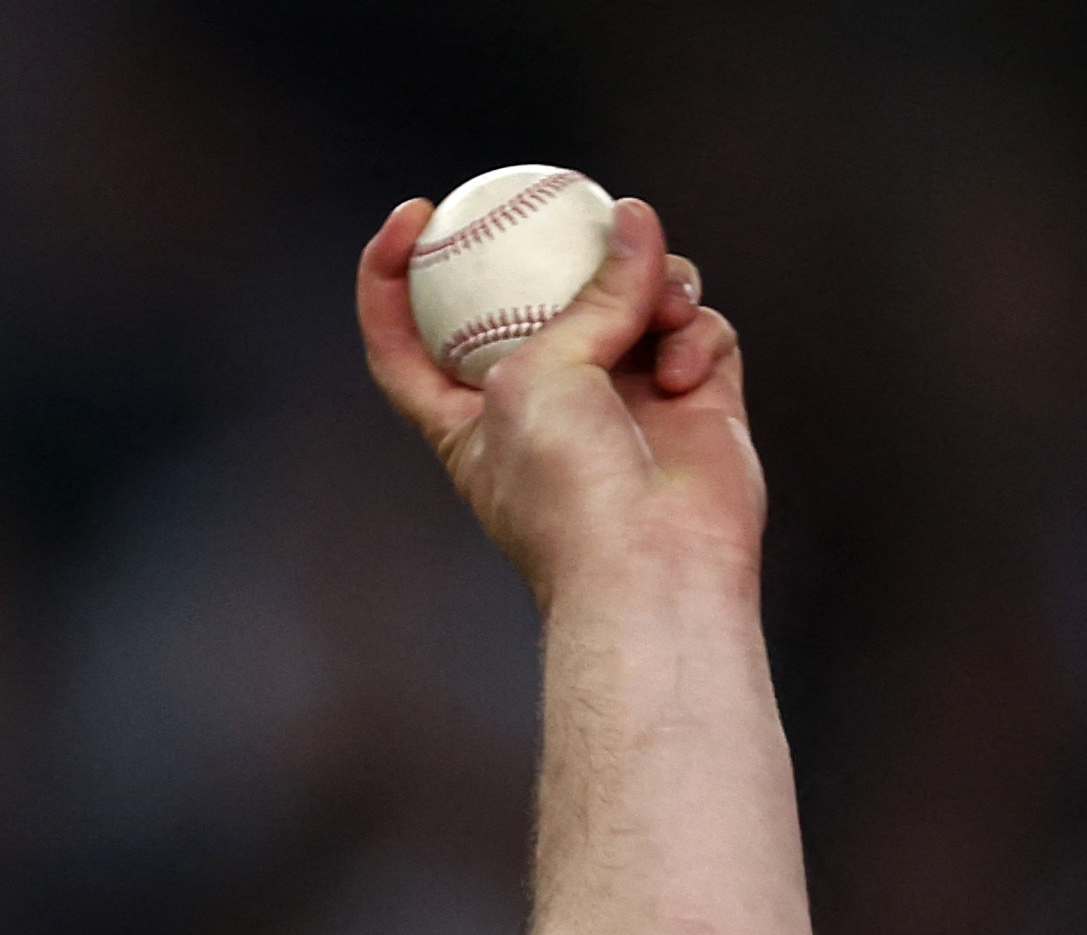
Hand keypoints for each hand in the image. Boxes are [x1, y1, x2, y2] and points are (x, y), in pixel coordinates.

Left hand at [357, 193, 756, 603]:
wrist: (653, 567)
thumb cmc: (567, 493)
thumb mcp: (538, 378)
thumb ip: (583, 297)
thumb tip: (635, 222)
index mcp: (466, 411)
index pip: (406, 339)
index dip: (392, 276)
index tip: (411, 216)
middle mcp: (543, 398)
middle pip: (544, 294)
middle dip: (572, 253)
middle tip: (592, 217)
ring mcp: (621, 394)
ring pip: (636, 293)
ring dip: (653, 283)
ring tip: (662, 306)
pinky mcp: (691, 395)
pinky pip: (695, 328)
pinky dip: (694, 334)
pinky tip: (687, 373)